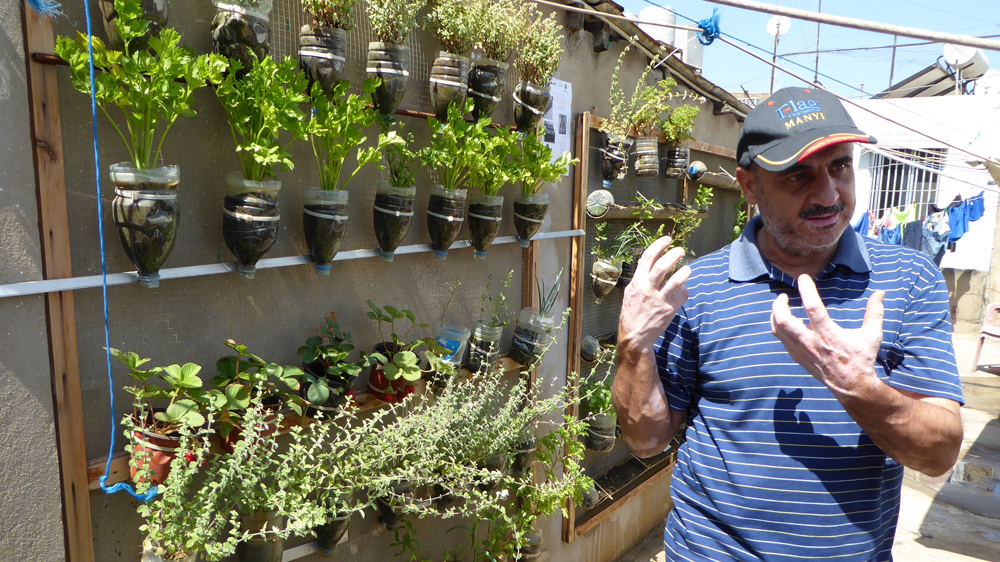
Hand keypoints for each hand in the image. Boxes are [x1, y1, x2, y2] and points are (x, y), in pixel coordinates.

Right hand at [618, 236, 689, 350]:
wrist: (634, 335)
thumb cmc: (632, 312)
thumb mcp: (630, 292)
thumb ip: (639, 277)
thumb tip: (647, 262)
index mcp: (637, 282)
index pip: (647, 258)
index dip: (658, 246)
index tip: (668, 239)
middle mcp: (648, 289)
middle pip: (662, 266)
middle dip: (673, 255)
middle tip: (681, 250)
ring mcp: (659, 299)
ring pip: (675, 281)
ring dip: (684, 272)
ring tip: (688, 268)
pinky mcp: (668, 310)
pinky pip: (681, 295)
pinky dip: (684, 290)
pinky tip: (683, 290)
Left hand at [770, 274, 884, 396]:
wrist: (851, 385)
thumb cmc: (862, 358)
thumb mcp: (872, 335)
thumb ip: (875, 313)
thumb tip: (880, 292)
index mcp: (829, 334)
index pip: (812, 308)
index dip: (806, 290)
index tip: (803, 278)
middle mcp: (812, 342)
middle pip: (784, 321)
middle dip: (779, 305)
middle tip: (784, 296)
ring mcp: (802, 351)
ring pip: (778, 330)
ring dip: (776, 315)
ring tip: (782, 306)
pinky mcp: (797, 357)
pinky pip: (782, 339)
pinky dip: (780, 327)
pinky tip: (788, 322)